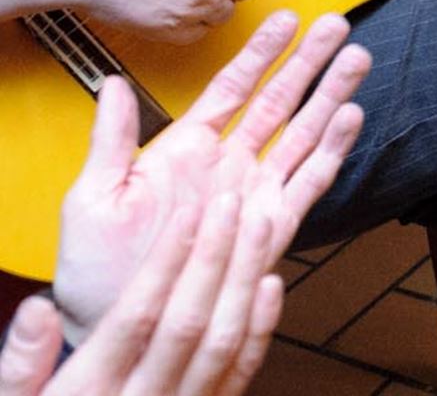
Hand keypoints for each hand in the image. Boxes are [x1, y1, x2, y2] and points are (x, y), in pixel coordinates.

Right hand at [1, 193, 281, 395]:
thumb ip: (19, 364)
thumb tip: (38, 306)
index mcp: (89, 393)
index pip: (136, 317)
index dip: (165, 262)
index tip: (187, 212)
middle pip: (187, 321)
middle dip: (212, 255)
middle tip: (229, 200)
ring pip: (222, 342)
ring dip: (244, 279)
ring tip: (259, 224)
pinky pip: (239, 375)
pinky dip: (261, 328)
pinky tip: (271, 283)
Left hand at [52, 11, 369, 342]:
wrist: (121, 323)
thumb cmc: (98, 269)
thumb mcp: (92, 197)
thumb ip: (110, 140)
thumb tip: (114, 85)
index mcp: (186, 150)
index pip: (233, 88)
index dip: (261, 53)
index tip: (286, 19)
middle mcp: (228, 164)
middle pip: (279, 101)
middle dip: (309, 62)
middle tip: (337, 25)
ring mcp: (254, 192)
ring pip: (302, 133)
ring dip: (330, 96)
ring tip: (356, 59)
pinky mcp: (272, 226)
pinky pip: (309, 182)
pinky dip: (332, 150)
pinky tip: (350, 118)